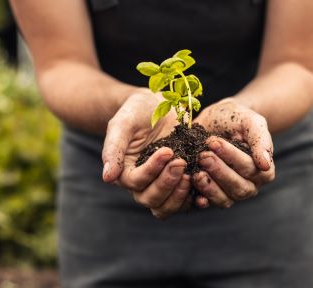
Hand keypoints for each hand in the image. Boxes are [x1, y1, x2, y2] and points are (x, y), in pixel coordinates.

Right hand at [102, 89, 190, 218]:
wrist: (158, 104)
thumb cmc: (136, 111)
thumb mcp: (122, 124)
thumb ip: (113, 148)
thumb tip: (107, 178)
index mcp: (125, 172)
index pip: (136, 182)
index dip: (152, 170)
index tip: (167, 151)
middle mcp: (143, 184)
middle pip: (151, 200)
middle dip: (167, 183)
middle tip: (181, 162)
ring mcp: (162, 185)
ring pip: (167, 207)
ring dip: (180, 195)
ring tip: (192, 174)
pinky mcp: (181, 183)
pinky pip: (186, 201)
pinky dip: (195, 198)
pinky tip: (205, 188)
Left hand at [191, 98, 274, 207]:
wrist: (215, 119)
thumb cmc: (236, 118)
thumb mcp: (250, 121)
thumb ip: (261, 140)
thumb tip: (265, 164)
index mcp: (263, 170)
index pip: (250, 169)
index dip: (232, 157)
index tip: (214, 142)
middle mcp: (249, 185)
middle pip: (239, 187)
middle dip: (219, 171)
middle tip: (203, 155)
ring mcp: (230, 192)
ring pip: (224, 199)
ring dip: (209, 187)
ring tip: (196, 172)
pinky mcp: (212, 195)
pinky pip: (208, 203)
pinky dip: (200, 198)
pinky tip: (191, 187)